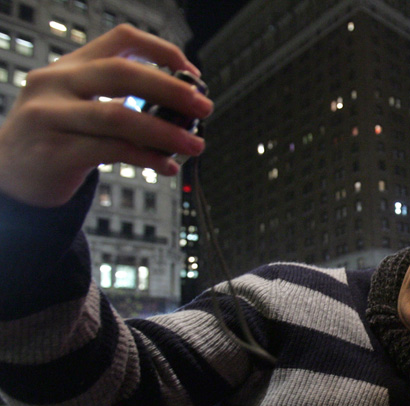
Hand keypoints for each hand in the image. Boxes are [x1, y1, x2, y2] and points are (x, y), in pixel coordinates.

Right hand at [0, 24, 212, 207]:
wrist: (7, 175)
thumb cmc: (56, 138)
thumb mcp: (79, 106)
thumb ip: (120, 100)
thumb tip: (182, 109)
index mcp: (70, 66)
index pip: (120, 40)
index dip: (162, 51)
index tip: (193, 74)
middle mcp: (56, 83)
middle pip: (122, 73)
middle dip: (171, 89)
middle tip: (204, 107)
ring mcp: (51, 117)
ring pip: (118, 116)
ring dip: (165, 132)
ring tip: (195, 145)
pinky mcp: (53, 152)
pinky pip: (110, 151)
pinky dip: (146, 158)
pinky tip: (166, 166)